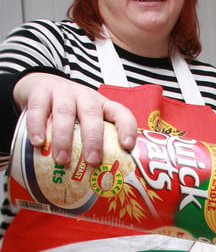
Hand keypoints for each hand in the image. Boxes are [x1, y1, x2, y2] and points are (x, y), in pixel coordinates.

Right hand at [13, 72, 137, 165]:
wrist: (40, 85)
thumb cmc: (69, 110)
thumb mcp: (84, 122)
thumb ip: (91, 143)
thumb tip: (97, 181)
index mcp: (101, 105)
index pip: (120, 112)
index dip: (126, 127)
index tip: (127, 145)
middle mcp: (85, 97)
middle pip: (92, 114)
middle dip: (94, 138)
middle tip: (92, 161)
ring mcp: (63, 92)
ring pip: (65, 112)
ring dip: (64, 137)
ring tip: (62, 159)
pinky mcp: (40, 92)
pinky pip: (38, 108)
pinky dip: (37, 126)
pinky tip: (37, 142)